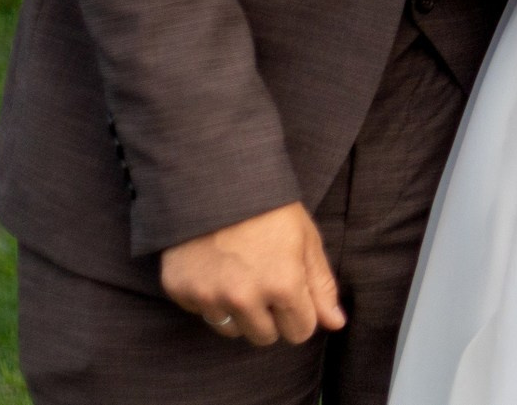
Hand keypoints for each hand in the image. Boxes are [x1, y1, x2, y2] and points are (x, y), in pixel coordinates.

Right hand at [159, 202, 344, 346]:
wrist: (216, 179)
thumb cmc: (269, 207)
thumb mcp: (306, 239)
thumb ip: (321, 286)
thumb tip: (335, 323)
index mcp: (283, 285)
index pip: (299, 332)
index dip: (300, 314)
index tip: (293, 293)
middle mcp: (244, 298)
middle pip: (264, 337)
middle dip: (270, 317)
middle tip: (265, 281)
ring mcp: (209, 296)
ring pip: (232, 330)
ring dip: (239, 311)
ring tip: (240, 272)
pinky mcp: (181, 291)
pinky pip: (201, 312)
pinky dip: (209, 297)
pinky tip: (214, 266)